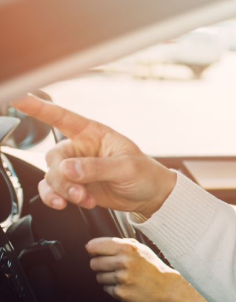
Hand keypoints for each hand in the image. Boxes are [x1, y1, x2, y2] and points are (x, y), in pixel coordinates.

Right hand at [10, 94, 175, 216]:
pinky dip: (56, 198)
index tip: (19, 98)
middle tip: (80, 191)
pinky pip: (52, 190)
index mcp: (93, 134)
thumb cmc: (143, 173)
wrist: (150, 196)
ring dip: (62, 191)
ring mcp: (75, 168)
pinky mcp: (74, 186)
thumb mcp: (126, 167)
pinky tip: (71, 204)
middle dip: (62, 178)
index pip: (62, 117)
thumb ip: (97, 167)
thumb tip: (68, 169)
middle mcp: (80, 148)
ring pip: (51, 176)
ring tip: (83, 199)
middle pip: (54, 158)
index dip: (39, 107)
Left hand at [86, 237, 180, 301]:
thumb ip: (119, 244)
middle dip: (101, 265)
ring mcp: (122, 278)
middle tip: (114, 267)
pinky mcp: (121, 292)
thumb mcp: (140, 248)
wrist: (168, 286)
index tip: (95, 252)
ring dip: (108, 277)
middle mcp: (124, 262)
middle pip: (94, 263)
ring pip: (99, 277)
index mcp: (128, 248)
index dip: (93, 249)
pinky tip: (127, 285)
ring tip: (124, 276)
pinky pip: (106, 288)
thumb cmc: (152, 266)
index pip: (94, 246)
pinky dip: (114, 288)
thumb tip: (92, 246)